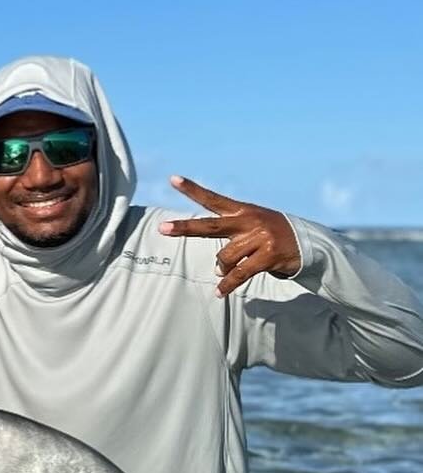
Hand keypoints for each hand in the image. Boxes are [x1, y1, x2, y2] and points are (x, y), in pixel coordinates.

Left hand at [158, 175, 299, 297]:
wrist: (310, 243)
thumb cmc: (273, 236)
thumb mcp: (253, 228)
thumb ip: (231, 242)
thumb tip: (217, 270)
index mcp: (243, 211)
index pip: (213, 199)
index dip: (193, 190)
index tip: (173, 179)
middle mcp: (249, 221)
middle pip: (210, 226)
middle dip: (184, 228)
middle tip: (162, 228)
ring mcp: (259, 237)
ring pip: (224, 258)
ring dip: (222, 268)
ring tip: (226, 272)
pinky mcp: (268, 255)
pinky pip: (239, 274)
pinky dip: (227, 285)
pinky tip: (219, 292)